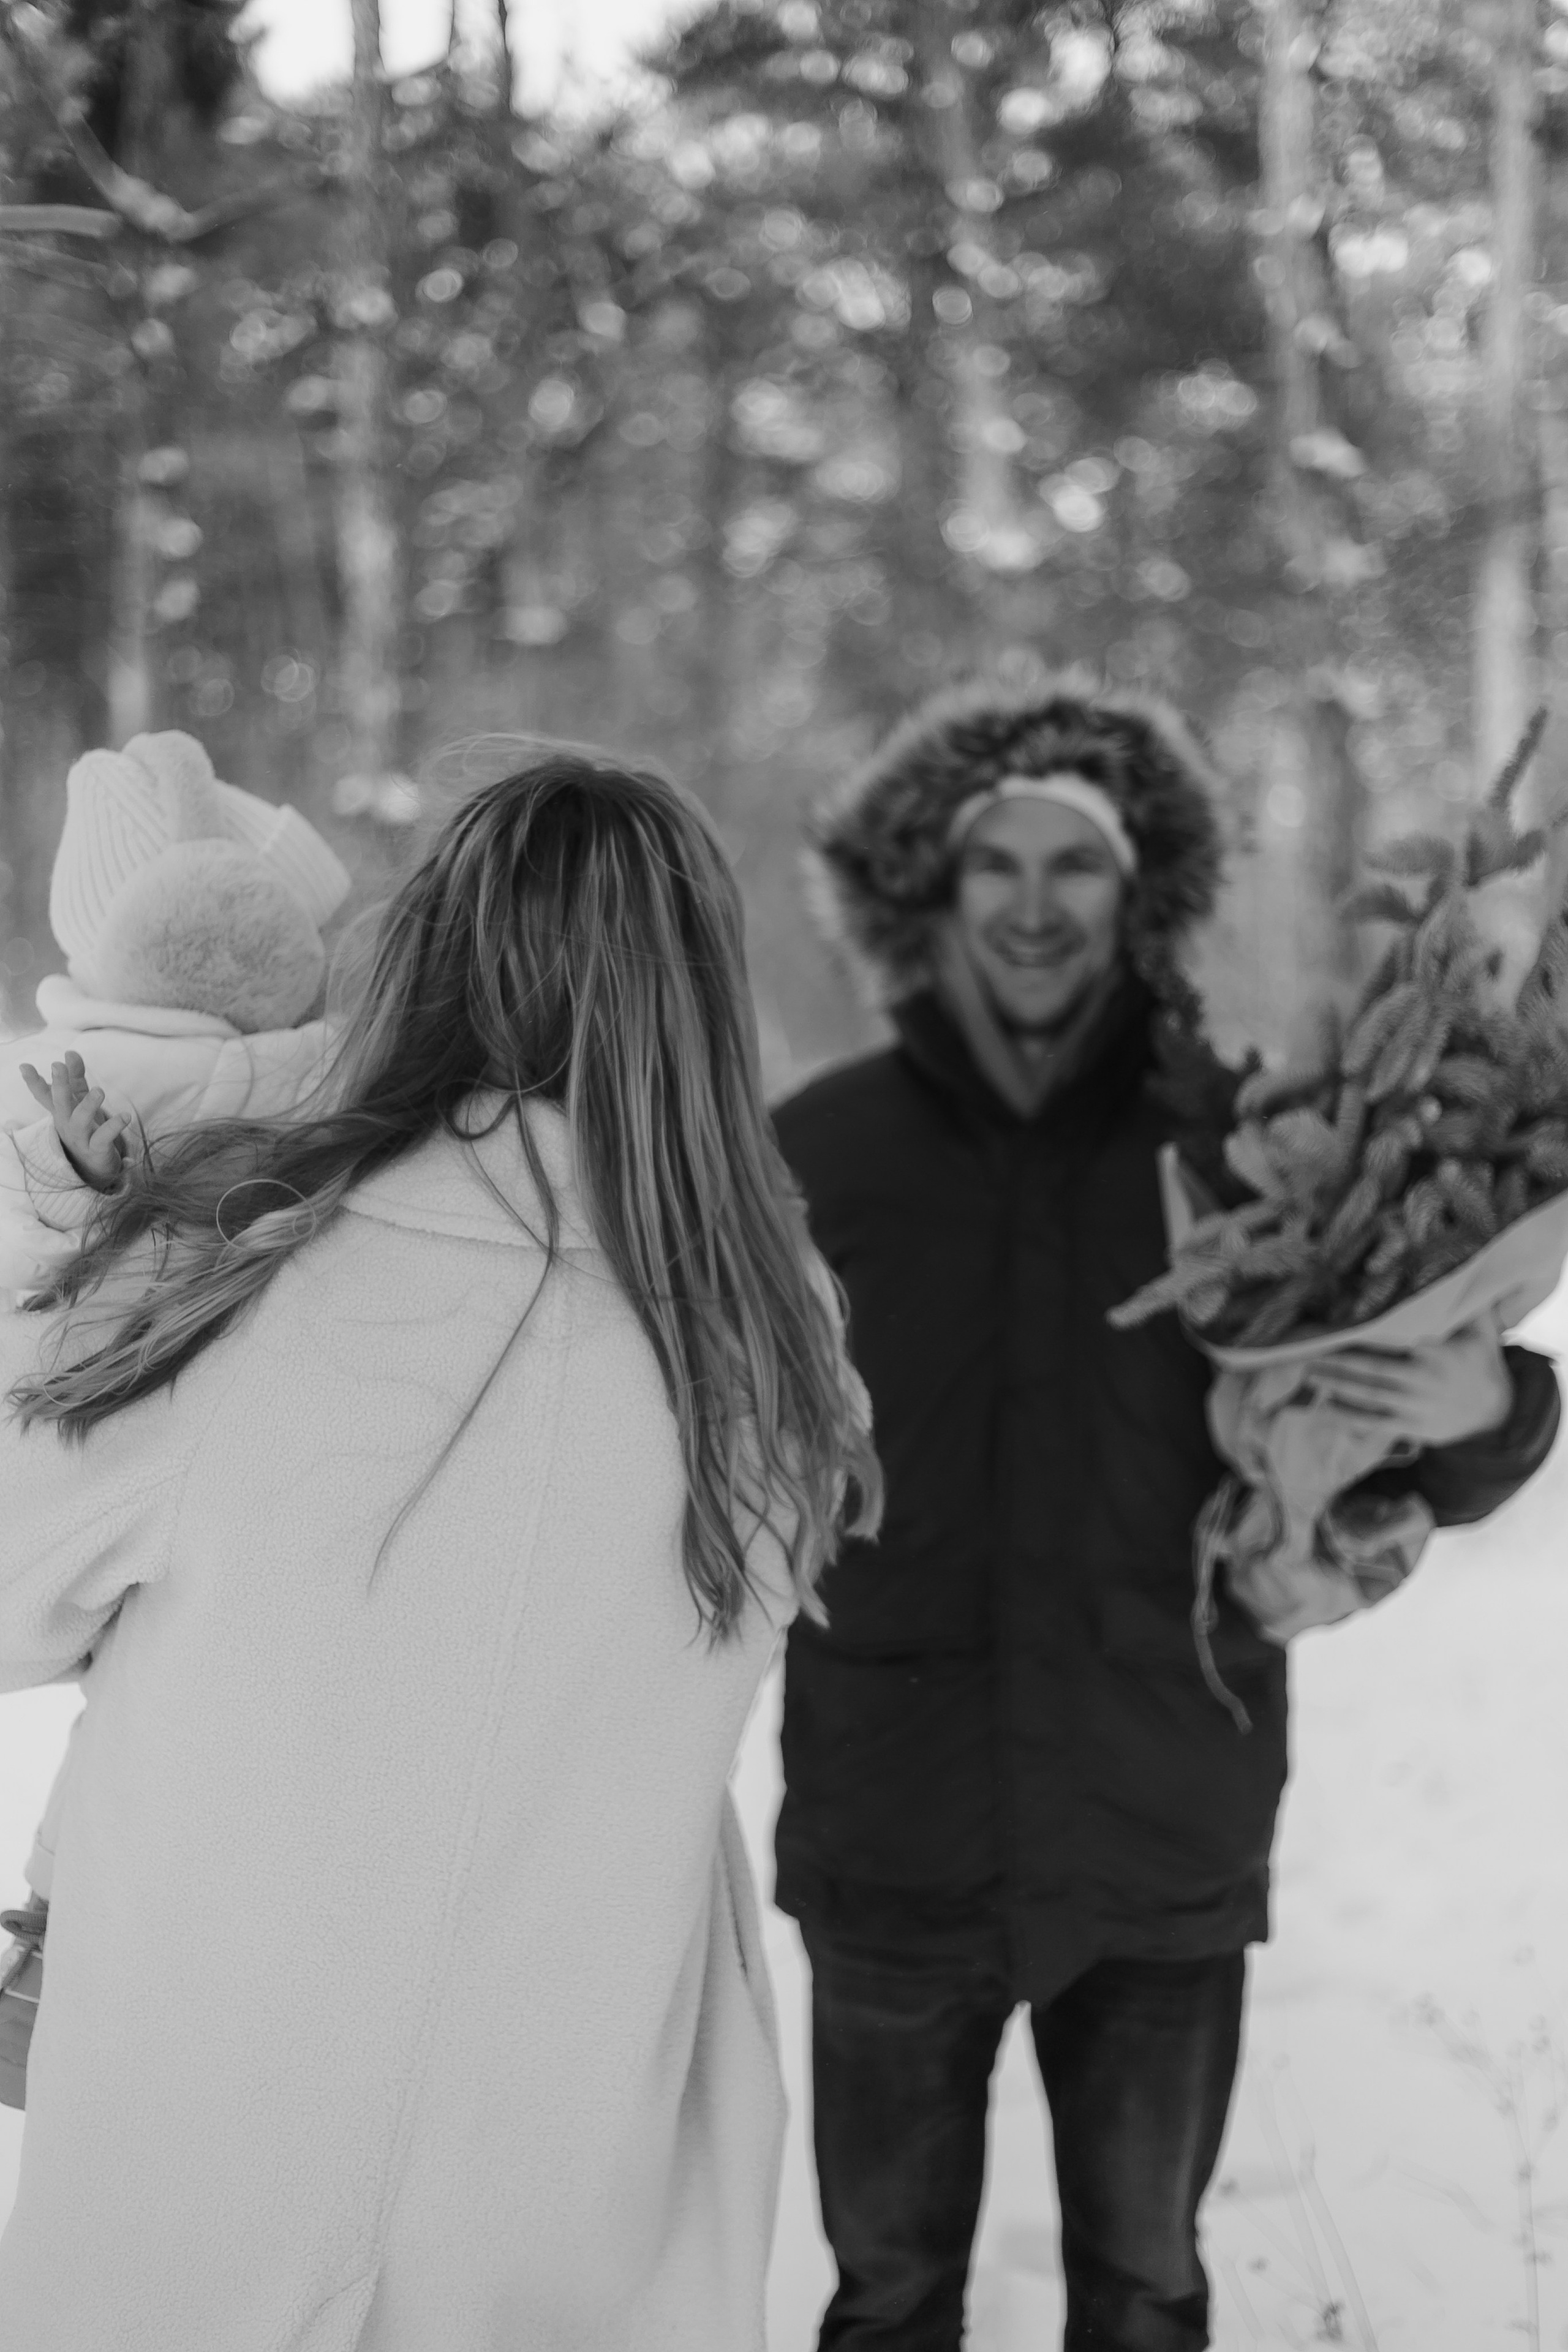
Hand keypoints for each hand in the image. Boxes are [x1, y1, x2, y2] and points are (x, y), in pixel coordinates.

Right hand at [19, 1053, 128, 1192]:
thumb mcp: (80, 1101)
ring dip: (88, 1106)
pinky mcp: (97, 1150)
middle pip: (60, 1104)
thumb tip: (70, 1051)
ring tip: (99, 1090)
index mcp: (61, 1112)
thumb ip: (76, 1077)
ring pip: (80, 1121)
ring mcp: (80, 1138)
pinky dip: (114, 1127)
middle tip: (57, 1065)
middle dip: (58, 1085)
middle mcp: (67, 1124)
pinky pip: (103, 1138)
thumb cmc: (86, 1129)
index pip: (44, 1095)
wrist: (94, 1167)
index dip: (33, 1081)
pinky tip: (126, 1116)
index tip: (24, 1066)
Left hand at [1303, 1319, 1512, 1452]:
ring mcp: (1415, 1406)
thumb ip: (1465, 1302)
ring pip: (1368, 1396)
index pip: (1393, 1340)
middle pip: (1372, 1370)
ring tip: (1308, 1375)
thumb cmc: (1480, 1362)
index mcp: (1435, 1352)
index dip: (1363, 1334)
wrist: (1497, 1413)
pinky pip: (1375, 1422)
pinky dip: (1349, 1416)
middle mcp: (1422, 1380)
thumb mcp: (1480, 1330)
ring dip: (1336, 1387)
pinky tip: (1325, 1407)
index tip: (1336, 1325)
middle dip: (1338, 1363)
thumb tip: (1459, 1267)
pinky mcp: (1412, 1427)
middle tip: (1306, 1352)